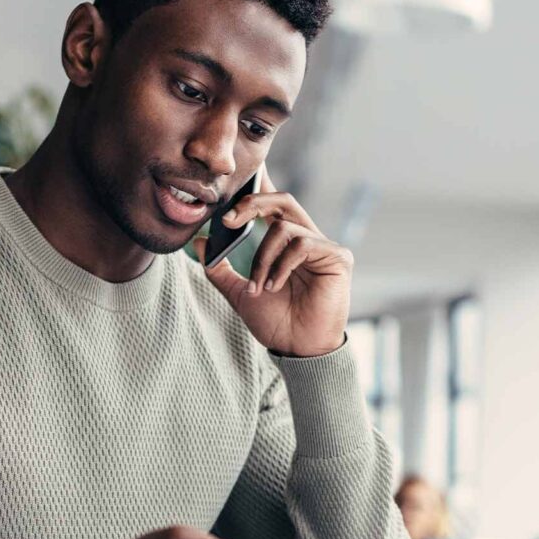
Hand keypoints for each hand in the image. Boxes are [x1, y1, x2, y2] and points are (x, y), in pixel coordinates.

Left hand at [193, 164, 352, 356]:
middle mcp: (306, 239)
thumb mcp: (239, 293)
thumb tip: (200, 242)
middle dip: (252, 204)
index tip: (229, 196)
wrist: (297, 349)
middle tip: (228, 221)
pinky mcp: (338, 257)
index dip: (255, 189)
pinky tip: (275, 286)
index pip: (272, 204)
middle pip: (282, 200)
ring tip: (258, 287)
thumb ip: (219, 268)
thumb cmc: (275, 322)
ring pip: (284, 227)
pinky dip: (281, 265)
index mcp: (286, 243)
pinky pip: (303, 244)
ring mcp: (323, 246)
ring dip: (262, 257)